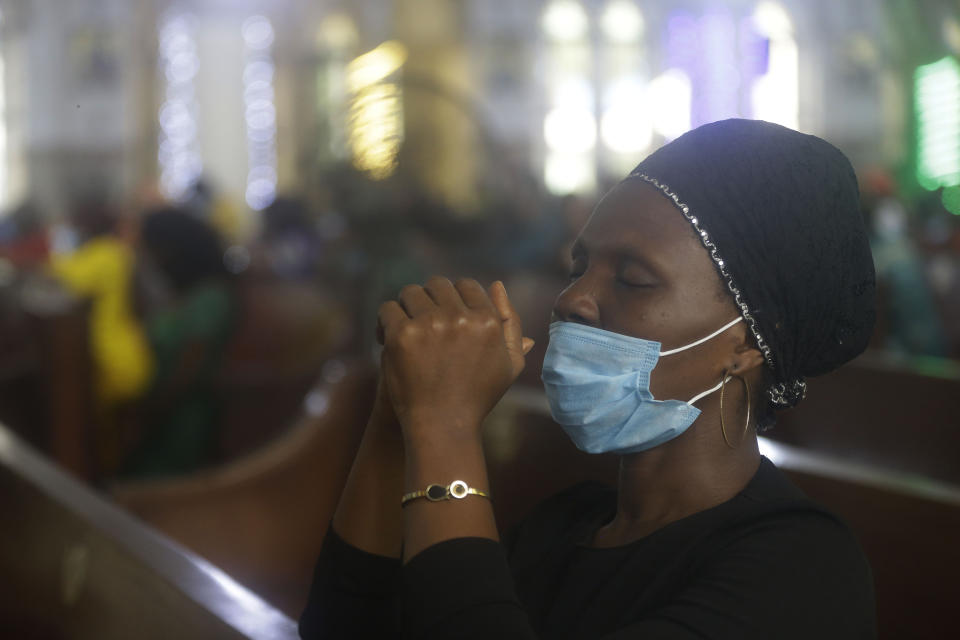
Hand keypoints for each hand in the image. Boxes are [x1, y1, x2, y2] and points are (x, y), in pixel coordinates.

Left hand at [377, 277, 532, 440]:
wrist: (442, 426)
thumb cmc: (477, 396)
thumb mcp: (509, 363)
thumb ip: (511, 323)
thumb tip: (497, 285)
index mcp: (487, 321)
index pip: (466, 285)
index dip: (453, 299)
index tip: (444, 318)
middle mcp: (460, 318)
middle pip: (437, 284)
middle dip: (429, 300)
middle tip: (422, 322)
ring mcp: (429, 325)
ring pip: (410, 292)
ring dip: (406, 307)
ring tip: (405, 328)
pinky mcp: (401, 335)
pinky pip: (387, 309)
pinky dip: (385, 321)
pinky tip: (388, 338)